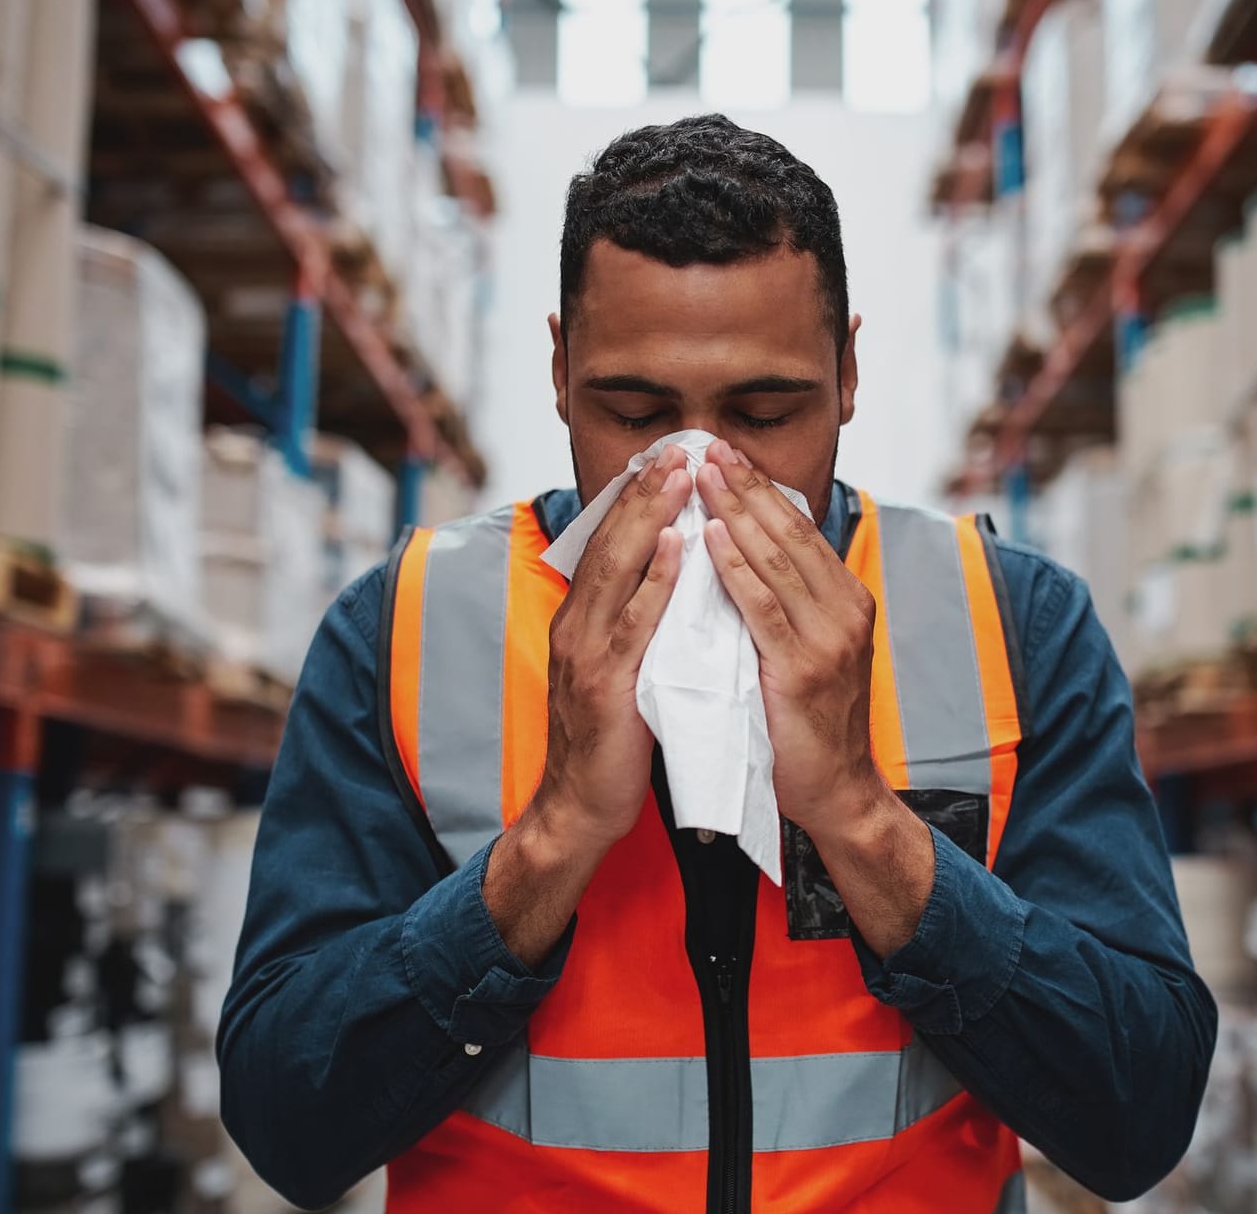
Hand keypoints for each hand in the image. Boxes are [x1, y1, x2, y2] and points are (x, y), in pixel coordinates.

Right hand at [531, 446, 691, 854]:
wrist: (580, 808)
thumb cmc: (611, 742)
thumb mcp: (619, 670)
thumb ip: (634, 625)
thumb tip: (668, 580)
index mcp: (580, 621)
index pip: (607, 545)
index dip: (635, 499)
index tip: (664, 457)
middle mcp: (576, 626)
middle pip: (610, 543)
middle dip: (644, 493)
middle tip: (678, 448)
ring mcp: (587, 653)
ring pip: (619, 570)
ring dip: (651, 518)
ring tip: (680, 476)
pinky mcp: (606, 684)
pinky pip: (636, 621)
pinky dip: (658, 579)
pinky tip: (679, 547)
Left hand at [694, 441, 889, 837]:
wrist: (837, 791)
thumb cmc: (811, 723)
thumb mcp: (807, 650)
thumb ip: (787, 604)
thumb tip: (746, 554)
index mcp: (847, 600)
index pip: (799, 530)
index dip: (761, 488)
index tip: (726, 453)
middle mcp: (846, 610)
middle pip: (789, 532)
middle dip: (747, 486)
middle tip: (709, 447)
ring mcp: (829, 639)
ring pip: (777, 560)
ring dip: (736, 512)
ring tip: (703, 475)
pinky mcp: (804, 668)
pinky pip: (763, 607)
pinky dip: (736, 568)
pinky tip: (712, 538)